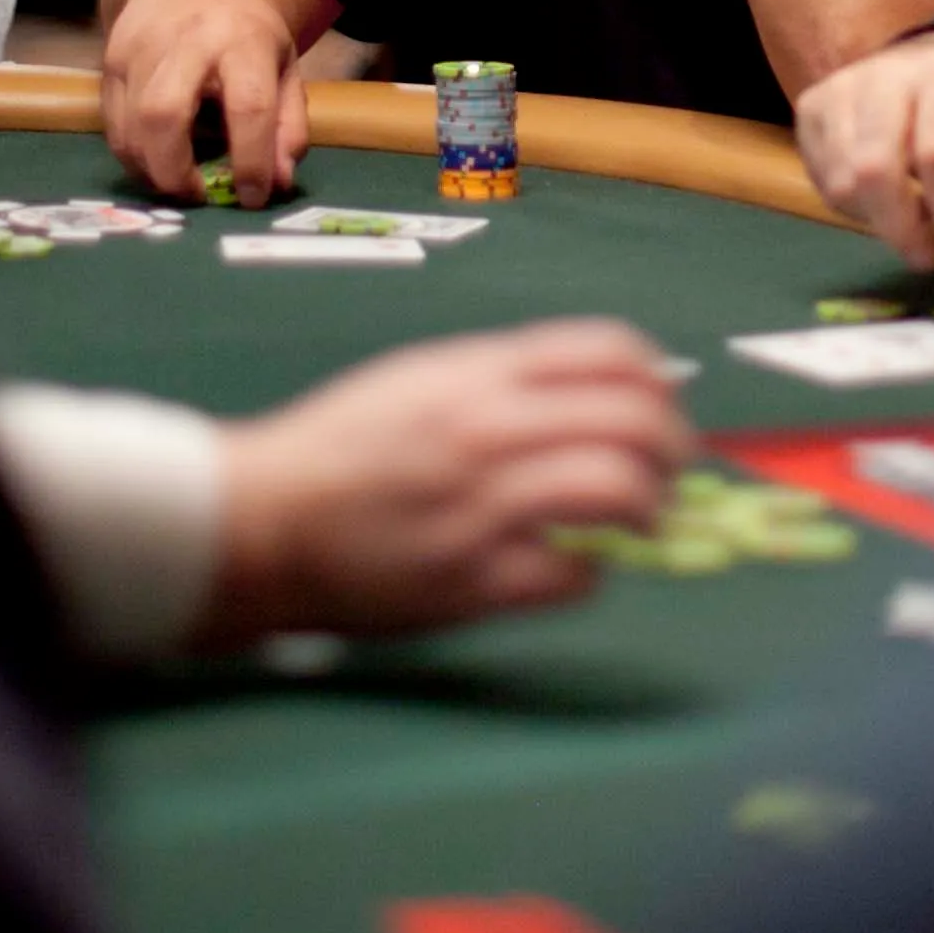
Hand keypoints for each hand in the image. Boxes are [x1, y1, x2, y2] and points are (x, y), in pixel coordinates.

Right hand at [102, 0, 307, 206]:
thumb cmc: (245, 27)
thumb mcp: (284, 66)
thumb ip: (287, 125)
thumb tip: (277, 182)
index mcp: (243, 39)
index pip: (248, 105)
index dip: (251, 159)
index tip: (254, 196)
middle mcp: (186, 40)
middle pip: (165, 114)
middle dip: (176, 171)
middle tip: (198, 196)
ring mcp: (139, 47)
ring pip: (130, 126)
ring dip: (152, 170)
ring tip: (179, 183)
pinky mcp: (110, 59)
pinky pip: (112, 124)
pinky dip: (134, 155)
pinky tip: (157, 161)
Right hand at [202, 319, 696, 641]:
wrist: (261, 519)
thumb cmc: (343, 444)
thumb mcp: (424, 377)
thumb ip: (508, 378)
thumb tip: (603, 390)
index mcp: (479, 372)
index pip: (612, 351)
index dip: (657, 383)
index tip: (661, 410)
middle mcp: (489, 428)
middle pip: (633, 418)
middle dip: (672, 449)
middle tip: (669, 473)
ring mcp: (483, 505)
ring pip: (617, 490)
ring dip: (648, 508)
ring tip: (641, 522)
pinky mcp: (472, 581)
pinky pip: (573, 574)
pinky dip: (590, 571)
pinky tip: (573, 566)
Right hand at [794, 32, 933, 280]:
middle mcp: (886, 73)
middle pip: (876, 168)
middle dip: (902, 230)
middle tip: (926, 256)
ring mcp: (839, 88)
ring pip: (841, 180)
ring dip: (876, 220)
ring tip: (907, 218)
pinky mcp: (810, 106)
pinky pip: (819, 177)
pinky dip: (850, 205)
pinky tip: (879, 197)